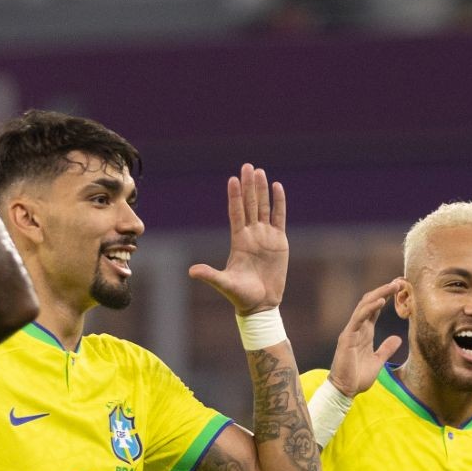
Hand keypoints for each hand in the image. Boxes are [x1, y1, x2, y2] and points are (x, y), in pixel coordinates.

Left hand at [187, 164, 287, 314]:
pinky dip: (279, 203)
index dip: (235, 196)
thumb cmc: (240, 295)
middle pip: (250, 204)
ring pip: (264, 207)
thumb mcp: (224, 284)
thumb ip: (209, 275)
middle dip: (248, 186)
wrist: (261, 304)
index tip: (232, 180)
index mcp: (238, 241)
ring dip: (262, 190)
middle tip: (247, 166)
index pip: (236, 213)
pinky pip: (279, 217)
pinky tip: (277, 187)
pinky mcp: (280, 242)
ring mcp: (266, 236)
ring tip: (260, 171)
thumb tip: (191, 272)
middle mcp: (251, 235)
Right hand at [328, 282, 404, 396]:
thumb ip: (386, 349)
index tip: (399, 287)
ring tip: (393, 286)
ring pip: (364, 306)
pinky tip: (381, 301)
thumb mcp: (378, 362)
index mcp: (364, 332)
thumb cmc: (357, 377)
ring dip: (379, 294)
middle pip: (370, 302)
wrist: (344, 390)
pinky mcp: (347, 338)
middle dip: (384, 290)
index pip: (374, 309)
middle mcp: (357, 328)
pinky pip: (358, 318)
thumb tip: (398, 338)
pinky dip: (369, 308)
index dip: (386, 297)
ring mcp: (351, 331)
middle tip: (399, 281)